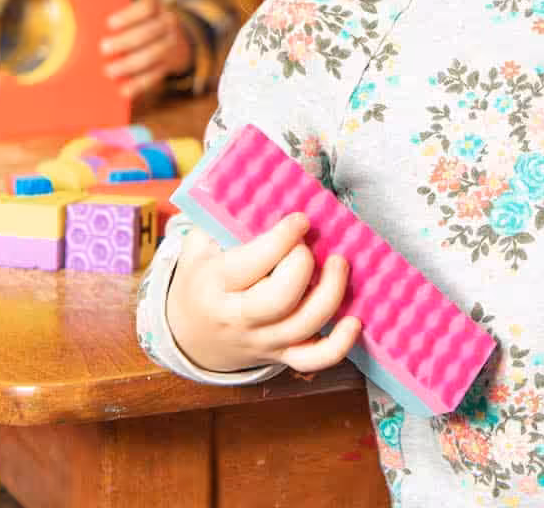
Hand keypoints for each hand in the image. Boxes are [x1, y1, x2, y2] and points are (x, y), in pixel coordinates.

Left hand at [102, 0, 194, 99]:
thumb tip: (75, 7)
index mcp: (156, 7)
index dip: (129, 15)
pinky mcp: (168, 65)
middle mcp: (167, 24)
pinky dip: (139, 84)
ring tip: (109, 71)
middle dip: (125, 41)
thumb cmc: (136, 23)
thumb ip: (111, 11)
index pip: (147, 6)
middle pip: (149, 32)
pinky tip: (124, 90)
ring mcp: (170, 45)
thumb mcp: (132, 12)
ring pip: (153, 55)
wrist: (167, 36)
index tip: (109, 24)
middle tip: (103, 48)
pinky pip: (155, 76)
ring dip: (130, 64)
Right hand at [166, 211, 362, 374]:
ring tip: (339, 262)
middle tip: (309, 245)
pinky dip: (340, 343)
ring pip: (305, 326)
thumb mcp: (200, 245)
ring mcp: (263, 342)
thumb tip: (272, 185)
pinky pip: (316, 359)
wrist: (189, 334)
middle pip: (280, 299)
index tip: (301, 219)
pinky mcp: (282, 356)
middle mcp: (238, 320)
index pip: (253, 263)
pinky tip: (354, 319)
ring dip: (331, 292)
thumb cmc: (202, 278)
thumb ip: (226, 218)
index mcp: (214, 285)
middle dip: (303, 265)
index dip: (283, 238)